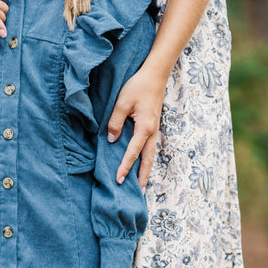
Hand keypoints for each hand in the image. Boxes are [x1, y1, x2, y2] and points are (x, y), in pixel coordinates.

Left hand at [107, 64, 167, 188]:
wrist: (155, 74)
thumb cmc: (138, 86)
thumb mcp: (122, 102)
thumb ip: (115, 122)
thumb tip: (111, 140)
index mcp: (145, 128)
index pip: (133, 153)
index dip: (125, 167)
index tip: (118, 180)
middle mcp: (152, 132)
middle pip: (148, 160)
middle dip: (143, 177)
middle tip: (140, 193)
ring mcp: (154, 130)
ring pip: (151, 155)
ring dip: (146, 170)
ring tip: (142, 185)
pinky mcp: (153, 127)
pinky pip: (150, 148)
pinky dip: (146, 159)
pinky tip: (142, 165)